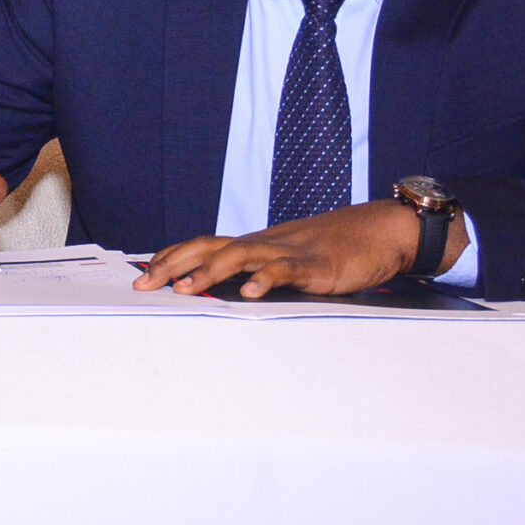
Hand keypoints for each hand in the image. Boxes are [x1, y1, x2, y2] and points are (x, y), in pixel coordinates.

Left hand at [133, 200, 467, 297]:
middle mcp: (265, 243)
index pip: (203, 245)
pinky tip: (249, 294)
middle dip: (173, 264)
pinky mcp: (315, 265)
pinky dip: (265, 281)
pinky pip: (285, 270)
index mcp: (256, 243)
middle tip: (144, 284)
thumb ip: (262, 271)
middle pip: (209, 247)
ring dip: (209, 273)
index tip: (144, 273)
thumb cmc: (335, 248)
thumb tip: (230, 290)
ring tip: (184, 289)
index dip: (172, 257)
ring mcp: (289, 252)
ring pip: (240, 256)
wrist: (381, 230)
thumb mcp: (291, 260)